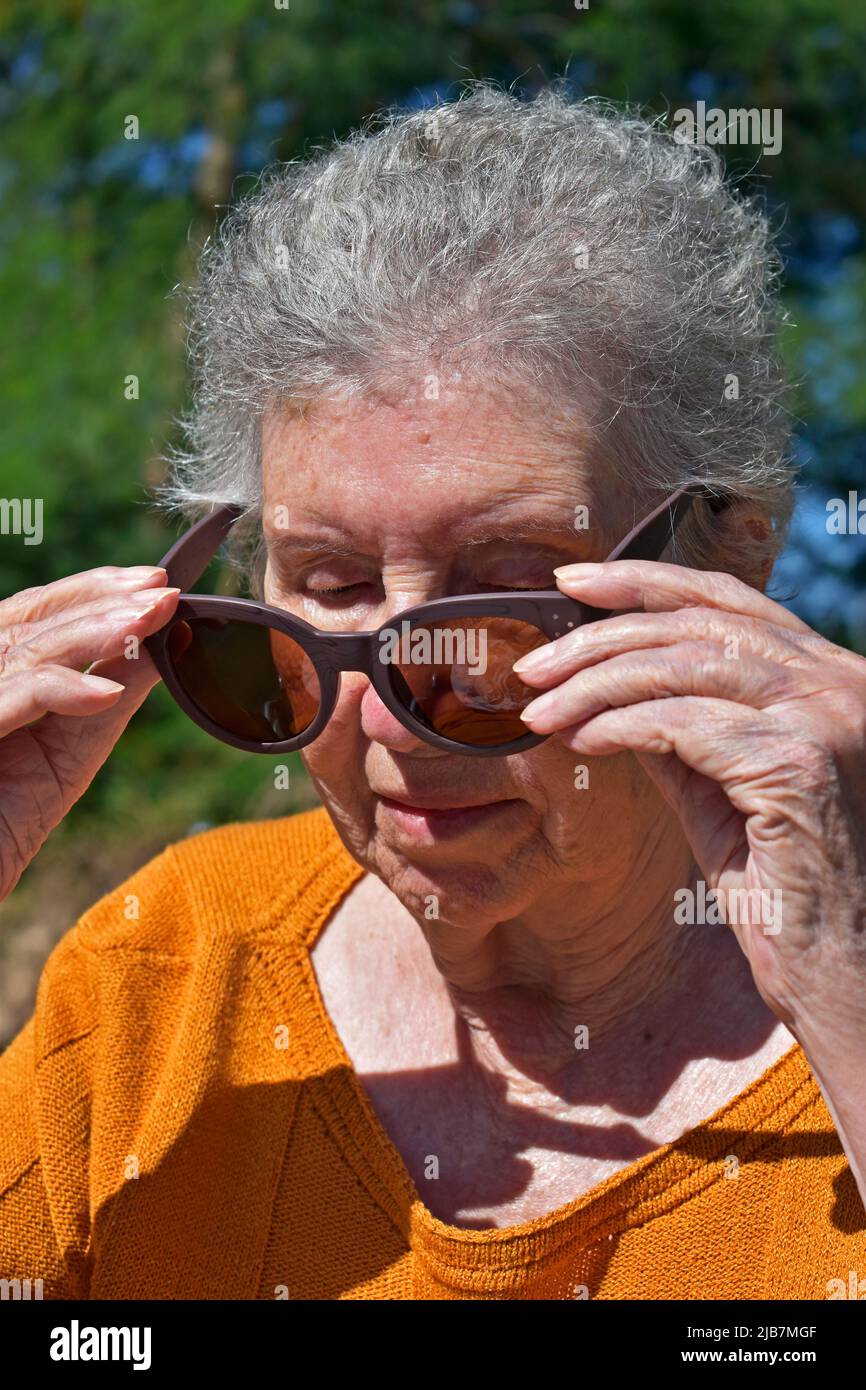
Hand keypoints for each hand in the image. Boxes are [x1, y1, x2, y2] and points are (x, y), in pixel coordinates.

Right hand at [0, 565, 178, 900]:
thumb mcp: (71, 747)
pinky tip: (106, 693)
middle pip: (31, 616)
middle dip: (102, 599)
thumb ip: (108, 691)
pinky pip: (18, 695)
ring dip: (96, 632)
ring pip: (28, 648)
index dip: (95, 590)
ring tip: (149, 625)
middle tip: (161, 593)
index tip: (156, 585)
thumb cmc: (7, 817)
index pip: (39, 612)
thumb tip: (164, 645)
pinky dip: (64, 690)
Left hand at [514, 559, 865, 1043]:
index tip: (571, 583)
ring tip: (540, 708)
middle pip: (697, 623)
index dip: (644, 581)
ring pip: (684, 664)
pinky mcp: (799, 764)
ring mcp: (827, 718)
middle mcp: (840, 683)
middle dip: (601, 635)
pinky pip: (683, 724)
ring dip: (596, 682)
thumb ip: (680, 729)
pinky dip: (619, 724)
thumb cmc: (784, 891)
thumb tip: (605, 685)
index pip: (728, 601)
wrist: (842, 975)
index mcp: (829, 677)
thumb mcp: (721, 790)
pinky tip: (580, 740)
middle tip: (533, 665)